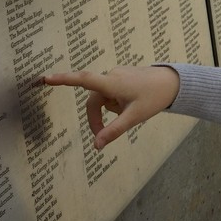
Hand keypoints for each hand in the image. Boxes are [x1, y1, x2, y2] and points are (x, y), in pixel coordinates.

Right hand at [41, 65, 180, 148]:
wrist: (174, 82)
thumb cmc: (154, 98)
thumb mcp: (134, 117)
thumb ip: (114, 131)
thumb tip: (96, 145)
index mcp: (112, 83)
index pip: (83, 80)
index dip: (63, 79)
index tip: (46, 78)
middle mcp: (111, 76)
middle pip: (93, 100)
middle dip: (97, 118)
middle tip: (103, 136)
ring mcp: (117, 75)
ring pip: (104, 97)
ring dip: (110, 108)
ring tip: (131, 110)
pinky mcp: (122, 76)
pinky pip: (112, 92)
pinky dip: (116, 102)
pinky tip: (133, 103)